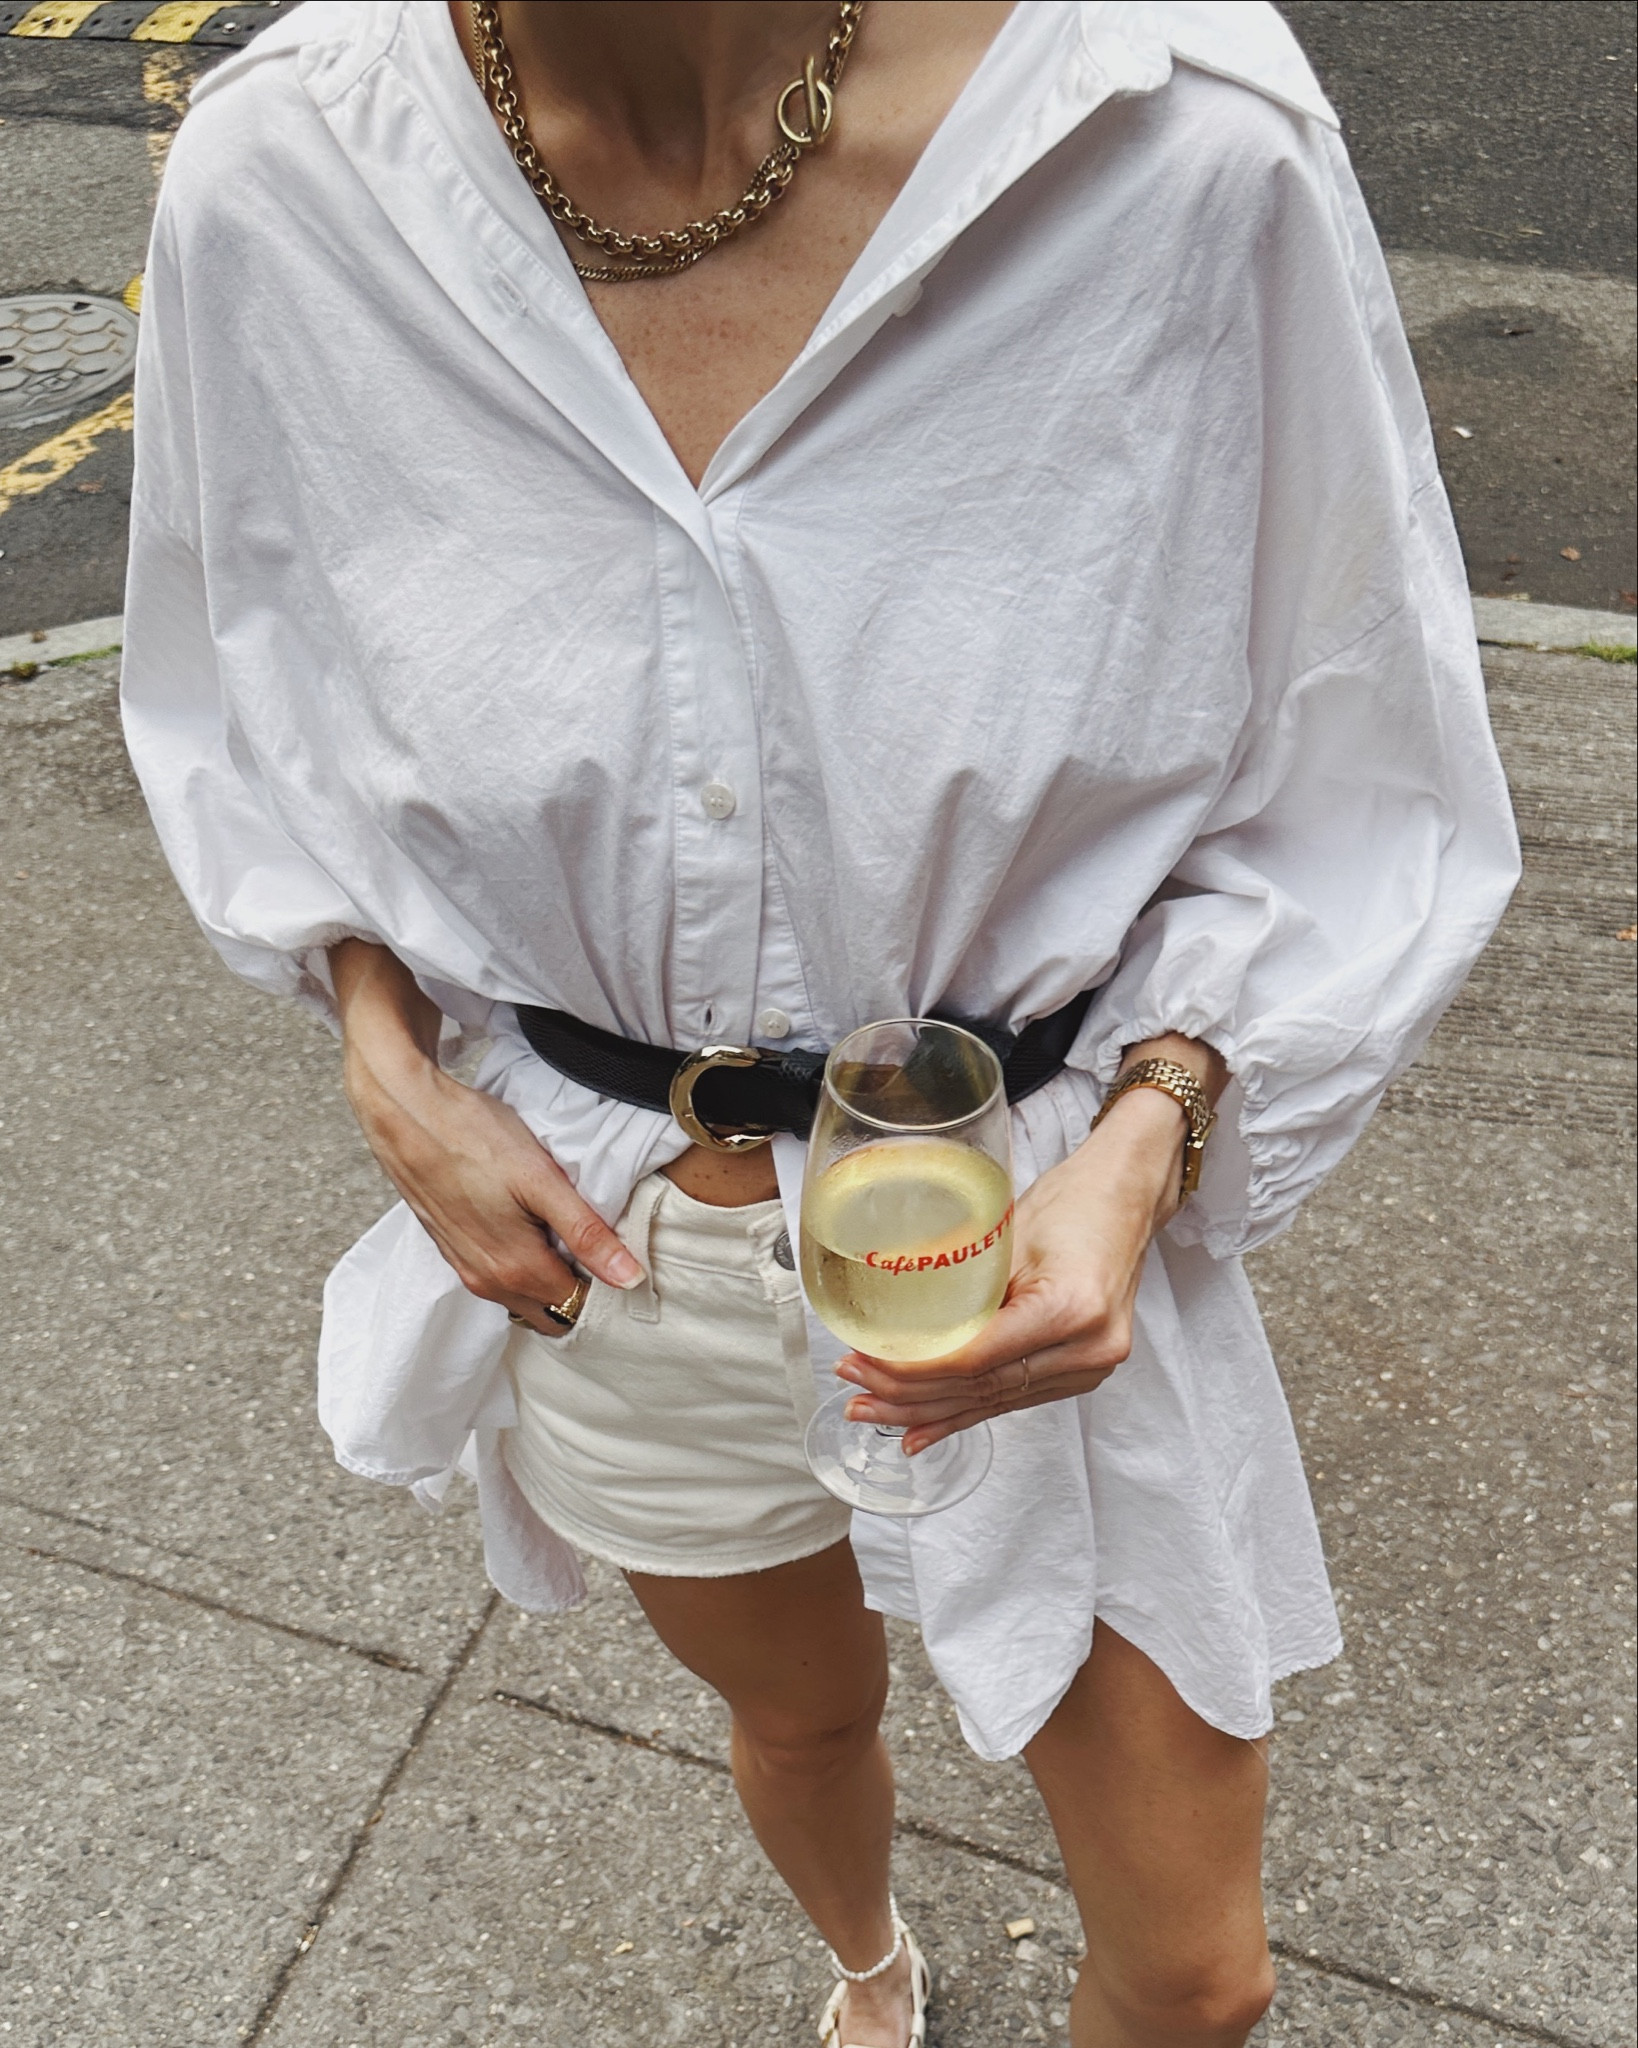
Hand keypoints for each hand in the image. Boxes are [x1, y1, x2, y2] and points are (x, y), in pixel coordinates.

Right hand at [331, 941, 641, 1332]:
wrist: (404, 1112)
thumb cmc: (472, 1136)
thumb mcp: (541, 1180)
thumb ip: (585, 1233)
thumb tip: (629, 1279)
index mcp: (518, 1270)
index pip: (580, 1309)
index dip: (609, 1291)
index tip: (629, 1262)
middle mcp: (489, 1282)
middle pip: (552, 1313)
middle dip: (583, 1295)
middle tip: (607, 1250)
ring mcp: (467, 1268)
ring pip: (525, 1298)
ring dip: (553, 1279)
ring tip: (575, 1235)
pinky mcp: (453, 1249)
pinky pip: (500, 1278)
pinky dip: (525, 1266)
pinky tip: (535, 1227)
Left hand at [834, 1039, 1221, 1450]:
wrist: (1127, 1198)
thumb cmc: (1074, 1201)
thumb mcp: (1008, 1233)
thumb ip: (963, 1286)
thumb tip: (896, 1320)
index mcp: (1070, 1310)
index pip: (975, 1359)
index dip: (916, 1370)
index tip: (868, 1363)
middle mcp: (1086, 1350)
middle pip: (981, 1389)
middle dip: (910, 1395)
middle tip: (855, 1389)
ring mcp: (1088, 1368)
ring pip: (992, 1402)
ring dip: (929, 1410)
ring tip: (872, 1411)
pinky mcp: (1079, 1372)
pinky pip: (1011, 1399)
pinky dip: (963, 1414)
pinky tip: (921, 1432)